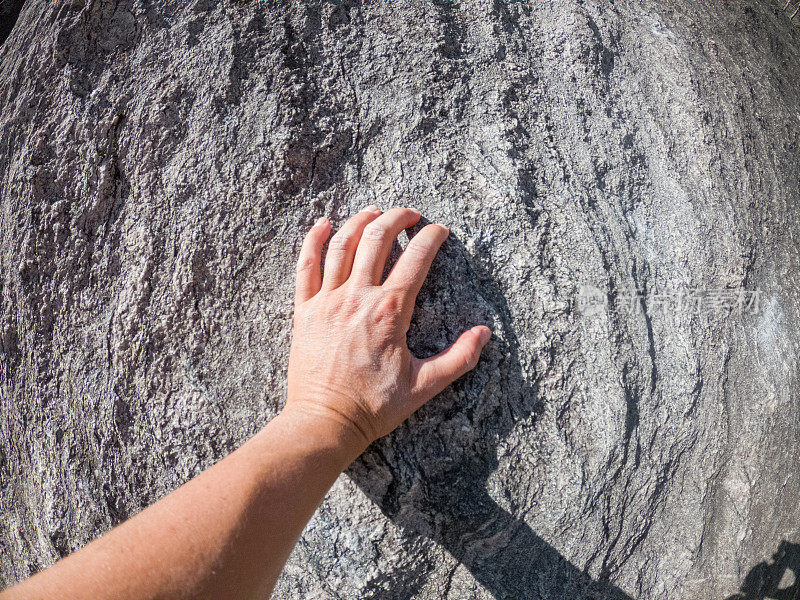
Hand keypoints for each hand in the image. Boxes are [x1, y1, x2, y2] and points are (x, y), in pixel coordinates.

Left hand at [285, 206, 491, 452]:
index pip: (416, 259)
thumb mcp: (424, 386)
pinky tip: (323, 223)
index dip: (431, 239)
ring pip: (343, 245)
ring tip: (374, 211)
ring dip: (360, 221)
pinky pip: (305, 265)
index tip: (439, 232)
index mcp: (390, 311)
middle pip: (377, 240)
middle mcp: (357, 297)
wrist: (324, 422)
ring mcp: (327, 301)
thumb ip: (458, 358)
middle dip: (397, 218)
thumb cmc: (374, 407)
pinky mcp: (304, 310)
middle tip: (410, 214)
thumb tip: (485, 334)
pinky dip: (313, 240)